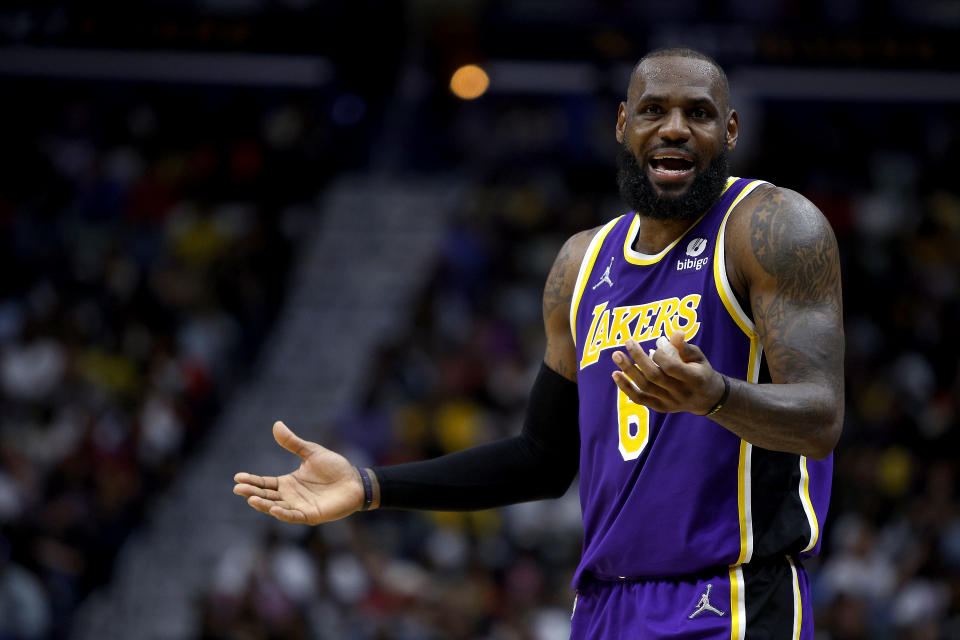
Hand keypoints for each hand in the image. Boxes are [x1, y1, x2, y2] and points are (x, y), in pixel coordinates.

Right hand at [233, 421, 365, 523]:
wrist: (355, 481)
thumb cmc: (334, 468)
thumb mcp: (311, 452)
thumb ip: (293, 442)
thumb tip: (277, 425)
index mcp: (288, 483)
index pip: (264, 483)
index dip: (252, 481)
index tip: (237, 477)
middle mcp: (290, 496)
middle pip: (266, 496)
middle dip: (252, 492)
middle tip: (238, 488)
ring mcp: (299, 507)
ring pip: (276, 507)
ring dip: (264, 505)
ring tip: (251, 499)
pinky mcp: (311, 515)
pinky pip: (294, 516)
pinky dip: (284, 514)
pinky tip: (275, 508)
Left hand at [611, 331, 724, 415]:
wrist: (706, 398)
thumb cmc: (700, 371)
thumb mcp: (699, 357)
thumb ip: (685, 347)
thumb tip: (676, 333)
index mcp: (694, 379)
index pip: (672, 368)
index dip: (660, 356)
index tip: (655, 348)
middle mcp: (681, 393)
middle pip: (654, 376)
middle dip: (639, 358)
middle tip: (627, 342)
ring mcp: (669, 402)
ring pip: (645, 387)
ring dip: (629, 371)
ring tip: (616, 355)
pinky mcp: (660, 407)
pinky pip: (639, 399)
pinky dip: (626, 388)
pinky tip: (616, 374)